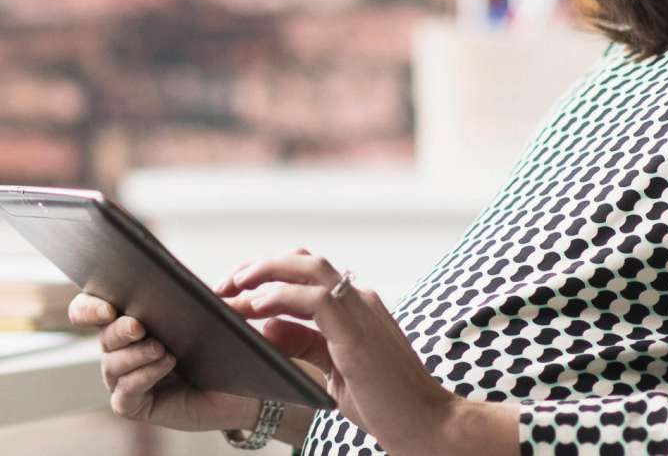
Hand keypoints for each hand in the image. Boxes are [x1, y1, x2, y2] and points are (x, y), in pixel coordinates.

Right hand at [67, 293, 259, 433]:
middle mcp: (121, 350)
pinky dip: (143, 376)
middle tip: (139, 326)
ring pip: (111, 364)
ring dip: (134, 354)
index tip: (107, 308)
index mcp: (130, 321)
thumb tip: (176, 283)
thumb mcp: (208, 312)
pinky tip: (165, 364)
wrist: (239, 383)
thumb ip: (190, 297)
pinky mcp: (134, 405)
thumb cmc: (220, 343)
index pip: (89, 310)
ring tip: (161, 348)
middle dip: (119, 329)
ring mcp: (125, 379)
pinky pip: (125, 392)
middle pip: (103, 336)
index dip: (89, 308)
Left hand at [216, 249, 517, 455]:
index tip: (235, 288)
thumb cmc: (385, 401)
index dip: (268, 274)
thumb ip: (306, 343)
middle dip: (259, 266)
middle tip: (225, 282)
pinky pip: (316, 298)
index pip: (307, 273)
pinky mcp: (356, 331)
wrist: (425, 422)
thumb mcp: (334, 368)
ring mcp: (361, 310)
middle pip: (304, 261)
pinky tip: (257, 305)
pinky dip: (282, 296)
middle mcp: (359, 299)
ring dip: (265, 273)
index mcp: (355, 306)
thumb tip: (268, 326)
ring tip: (233, 287)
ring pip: (309, 268)